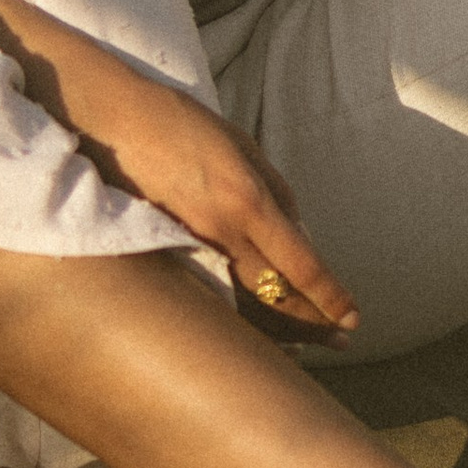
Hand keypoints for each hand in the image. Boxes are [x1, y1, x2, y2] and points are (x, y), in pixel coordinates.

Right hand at [46, 35, 357, 334]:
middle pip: (277, 299)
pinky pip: (216, 301)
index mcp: (248, 199)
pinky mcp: (169, 258)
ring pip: (245, 311)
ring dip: (281, 333)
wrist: (114, 122)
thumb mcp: (245, 147)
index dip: (330, 297)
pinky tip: (260, 333)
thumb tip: (302, 239)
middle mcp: (222, 232)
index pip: (301, 266)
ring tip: (309, 345)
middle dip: (314, 325)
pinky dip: (243, 322)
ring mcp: (193, 250)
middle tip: (341, 340)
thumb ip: (278, 195)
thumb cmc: (184, 124)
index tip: (352, 316)